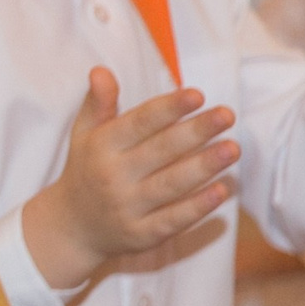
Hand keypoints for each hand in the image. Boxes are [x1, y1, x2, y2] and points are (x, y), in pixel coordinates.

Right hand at [21, 67, 237, 288]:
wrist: (71, 228)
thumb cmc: (87, 171)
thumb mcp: (85, 135)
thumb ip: (98, 103)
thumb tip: (100, 70)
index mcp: (101, 147)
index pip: (138, 124)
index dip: (168, 109)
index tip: (197, 95)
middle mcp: (112, 177)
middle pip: (159, 152)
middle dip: (195, 132)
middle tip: (227, 115)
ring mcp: (126, 208)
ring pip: (170, 185)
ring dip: (203, 167)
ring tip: (233, 148)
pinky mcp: (141, 234)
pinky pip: (172, 220)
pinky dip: (197, 207)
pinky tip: (222, 190)